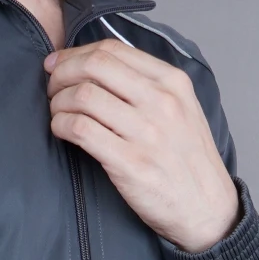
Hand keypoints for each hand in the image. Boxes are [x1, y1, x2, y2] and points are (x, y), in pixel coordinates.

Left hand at [44, 39, 239, 254]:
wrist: (206, 209)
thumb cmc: (188, 161)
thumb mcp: (182, 109)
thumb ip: (148, 85)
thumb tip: (97, 67)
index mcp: (172, 82)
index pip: (113, 50)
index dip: (76, 54)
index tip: (59, 65)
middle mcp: (161, 101)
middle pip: (94, 67)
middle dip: (62, 73)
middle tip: (51, 88)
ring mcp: (146, 132)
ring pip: (83, 96)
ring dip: (58, 102)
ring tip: (57, 112)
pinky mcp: (129, 162)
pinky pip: (81, 129)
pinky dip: (61, 125)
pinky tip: (61, 130)